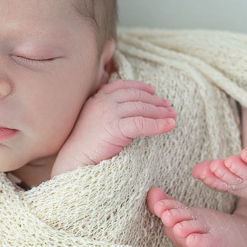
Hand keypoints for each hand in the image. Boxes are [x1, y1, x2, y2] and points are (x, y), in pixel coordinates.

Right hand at [51, 79, 176, 176]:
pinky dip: (158, 125)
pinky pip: (142, 123)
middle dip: (155, 101)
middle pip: (136, 96)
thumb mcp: (94, 122)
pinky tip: (169, 126)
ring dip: (160, 112)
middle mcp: (103, 102)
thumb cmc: (84, 146)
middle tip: (168, 106)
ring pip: (141, 108)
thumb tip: (128, 114)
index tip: (153, 91)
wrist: (73, 160)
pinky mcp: (115, 127)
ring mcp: (109, 113)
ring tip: (172, 116)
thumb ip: (107, 113)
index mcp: (97, 98)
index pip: (123, 86)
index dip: (140, 87)